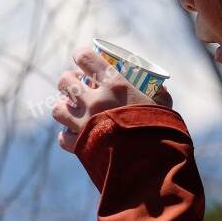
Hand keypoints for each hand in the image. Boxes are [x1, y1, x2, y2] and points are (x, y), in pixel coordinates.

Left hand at [53, 47, 172, 152]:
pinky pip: (63, 137)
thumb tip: (160, 88)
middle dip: (68, 80)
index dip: (80, 55)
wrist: (153, 166)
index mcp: (115, 85)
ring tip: (71, 108)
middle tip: (78, 84)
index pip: (85, 57)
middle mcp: (95, 101)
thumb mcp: (164, 106)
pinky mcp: (81, 146)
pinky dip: (67, 134)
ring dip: (63, 105)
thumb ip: (160, 95)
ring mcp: (84, 124)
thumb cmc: (162, 131)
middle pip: (65, 82)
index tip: (82, 58)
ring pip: (57, 108)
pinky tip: (74, 133)